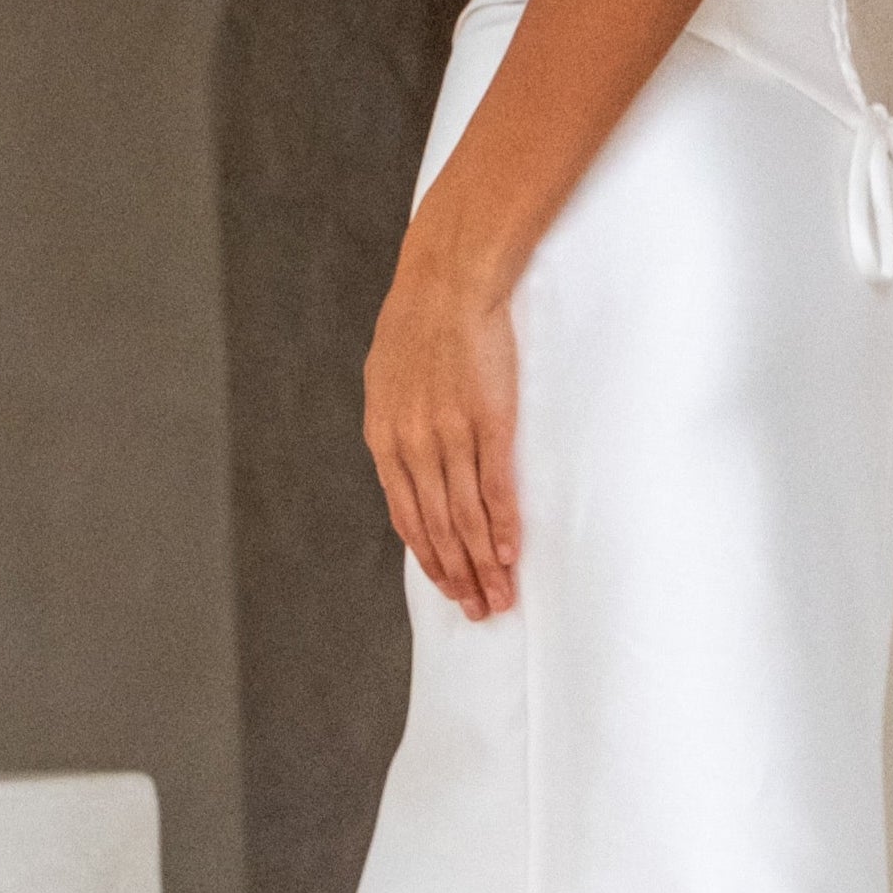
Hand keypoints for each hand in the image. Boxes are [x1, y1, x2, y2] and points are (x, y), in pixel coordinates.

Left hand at [363, 210, 519, 620]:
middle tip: (479, 610)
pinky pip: (494, 488)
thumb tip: (407, 465)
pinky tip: (508, 556)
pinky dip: (501, 527)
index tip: (449, 588)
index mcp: (384, 438)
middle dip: (458, 576)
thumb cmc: (419, 324)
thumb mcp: (387, 380)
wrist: (448, 281)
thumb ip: (396, 427)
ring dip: (483, 565)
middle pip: (437, 528)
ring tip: (499, 597)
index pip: (408, 517)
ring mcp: (451, 436)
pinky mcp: (489, 422)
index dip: (430, 559)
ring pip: (465, 518)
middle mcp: (413, 445)